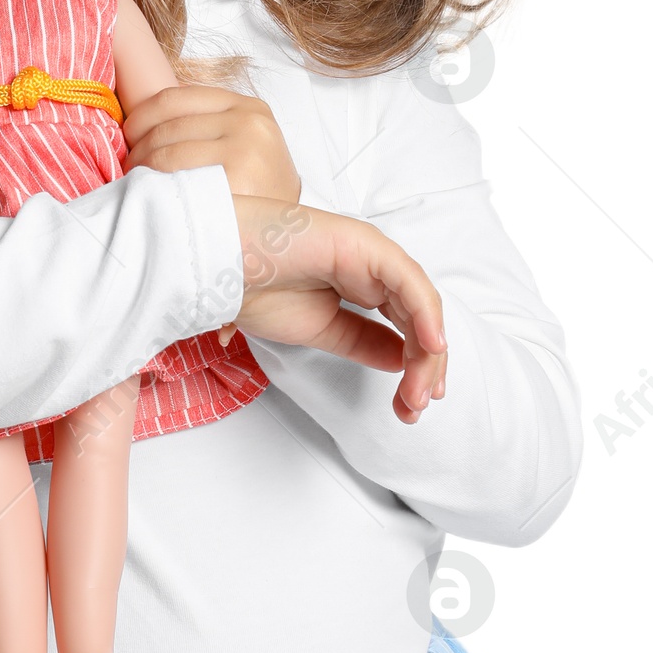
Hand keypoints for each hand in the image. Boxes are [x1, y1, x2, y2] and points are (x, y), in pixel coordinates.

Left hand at [123, 84, 300, 202]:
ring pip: (166, 151)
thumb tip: (144, 117)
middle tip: (129, 168)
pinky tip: (151, 196)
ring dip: (140, 169)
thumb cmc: (257, 192)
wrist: (289, 236)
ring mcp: (245, 149)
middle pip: (168, 126)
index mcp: (248, 107)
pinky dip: (155, 186)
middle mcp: (249, 122)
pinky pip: (176, 177)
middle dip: (138, 148)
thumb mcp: (243, 144)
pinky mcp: (236, 179)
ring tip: (136, 184)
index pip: (175, 97)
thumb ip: (207, 125)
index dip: (142, 116)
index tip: (129, 136)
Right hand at [231, 197, 446, 423]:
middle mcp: (373, 268)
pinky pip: (409, 283)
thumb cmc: (256, 290)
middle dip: (424, 367)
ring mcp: (372, 255)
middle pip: (418, 320)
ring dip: (426, 353)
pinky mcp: (368, 246)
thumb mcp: (322, 330)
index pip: (405, 326)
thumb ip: (363, 342)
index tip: (411, 404)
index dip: (416, 365)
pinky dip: (425, 315)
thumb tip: (401, 361)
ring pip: (420, 307)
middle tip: (415, 406)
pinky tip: (430, 347)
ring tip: (418, 391)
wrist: (221, 265)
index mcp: (361, 283)